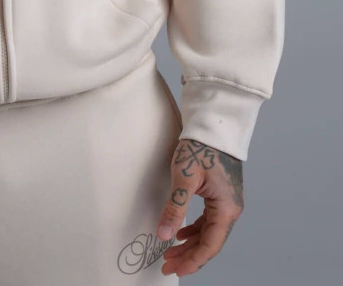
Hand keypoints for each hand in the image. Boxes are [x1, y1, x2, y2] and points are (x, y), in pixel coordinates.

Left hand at [157, 137, 243, 276]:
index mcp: (227, 209)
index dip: (192, 261)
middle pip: (210, 241)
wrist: (213, 124)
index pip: (210, 246)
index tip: (175, 270)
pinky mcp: (220, 193)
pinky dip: (194, 228)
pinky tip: (180, 232)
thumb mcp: (184, 178)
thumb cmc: (201, 147)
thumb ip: (175, 208)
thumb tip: (164, 235)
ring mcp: (227, 201)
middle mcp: (231, 208)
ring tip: (170, 251)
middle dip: (189, 255)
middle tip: (168, 265)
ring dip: (190, 243)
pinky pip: (209, 219)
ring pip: (209, 231)